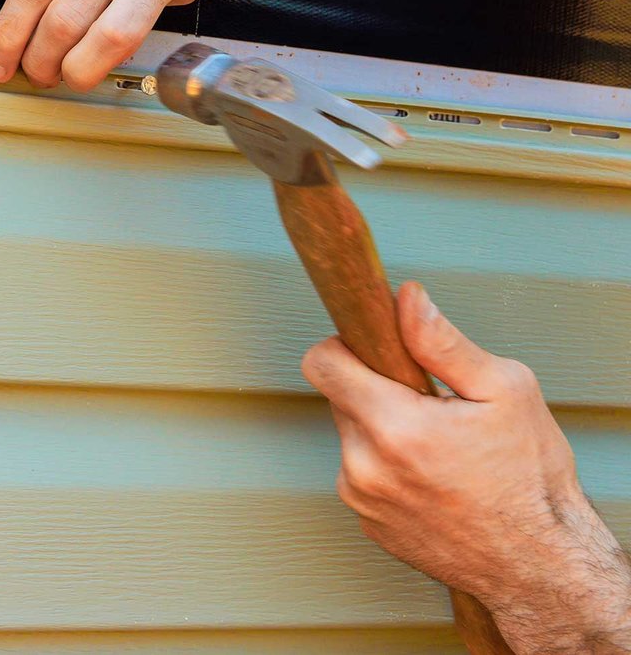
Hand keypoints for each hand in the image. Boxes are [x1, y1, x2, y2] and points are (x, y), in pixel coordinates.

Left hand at [303, 282, 630, 652]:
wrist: (543, 564)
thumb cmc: (532, 477)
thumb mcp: (505, 391)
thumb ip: (442, 342)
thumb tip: (405, 299)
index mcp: (394, 427)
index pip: (321, 363)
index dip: (344, 346)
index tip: (372, 348)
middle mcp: (365, 467)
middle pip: (341, 398)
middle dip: (377, 390)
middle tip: (430, 405)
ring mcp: (363, 500)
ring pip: (353, 438)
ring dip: (383, 432)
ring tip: (439, 448)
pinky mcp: (369, 524)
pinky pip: (363, 476)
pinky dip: (389, 469)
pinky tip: (435, 479)